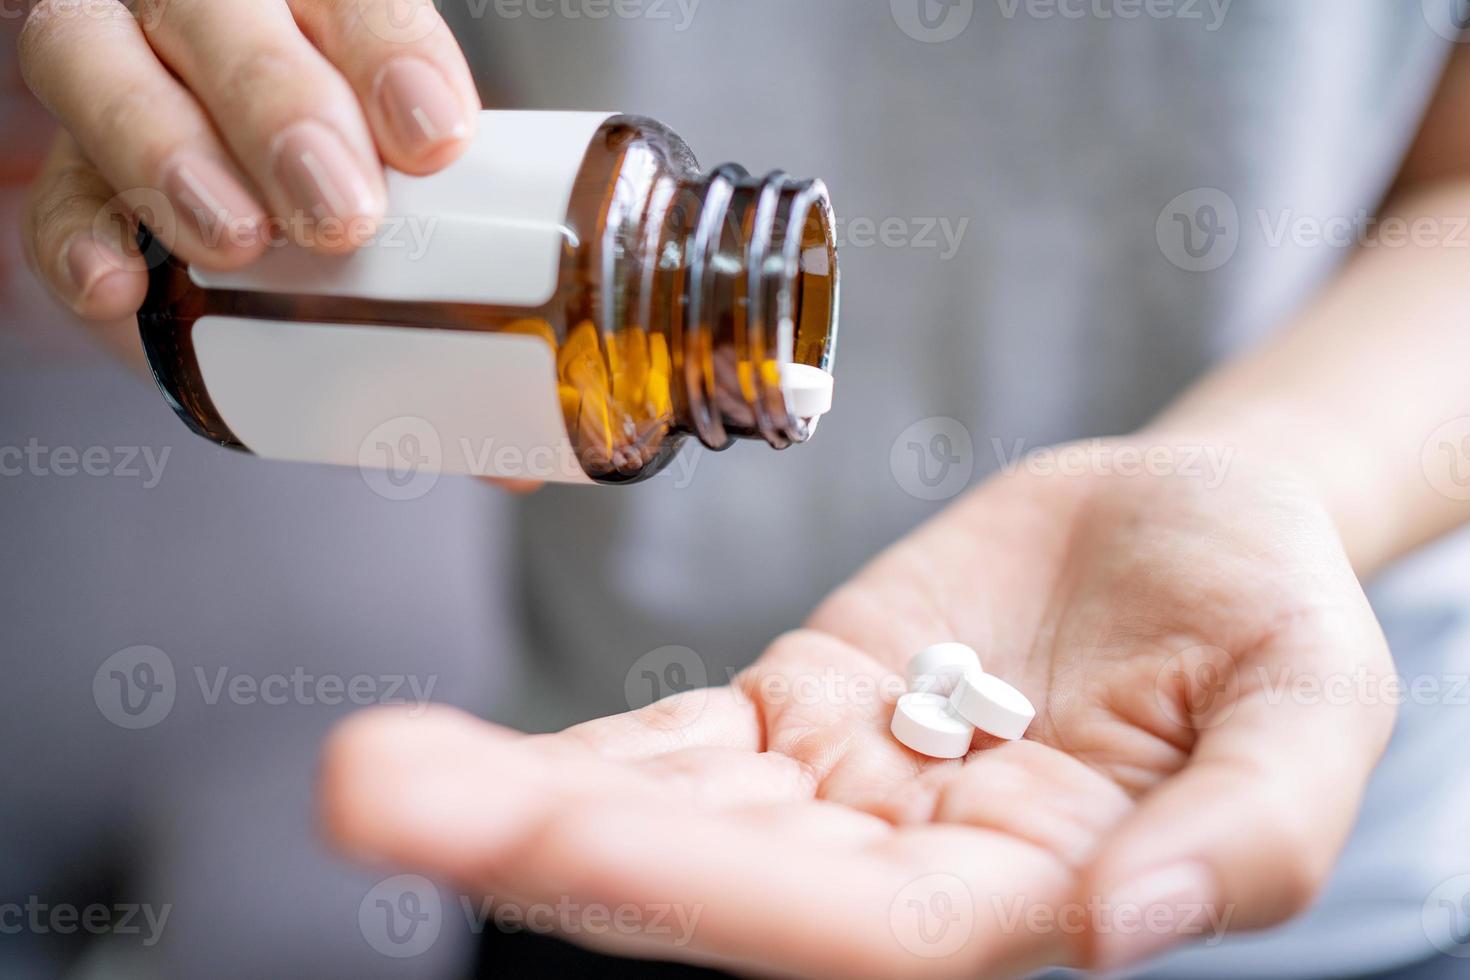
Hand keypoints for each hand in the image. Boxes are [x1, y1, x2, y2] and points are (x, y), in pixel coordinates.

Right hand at [17, 0, 478, 320]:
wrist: (271, 229)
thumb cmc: (360, 181)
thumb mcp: (418, 176)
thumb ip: (452, 210)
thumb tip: (529, 349)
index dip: (387, 50)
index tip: (431, 136)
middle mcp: (204, 8)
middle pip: (213, 7)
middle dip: (277, 104)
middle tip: (338, 209)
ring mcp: (118, 66)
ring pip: (92, 57)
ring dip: (165, 150)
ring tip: (236, 239)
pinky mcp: (69, 164)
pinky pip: (50, 185)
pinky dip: (76, 234)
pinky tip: (119, 282)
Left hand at [319, 436, 1392, 977]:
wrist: (1204, 525)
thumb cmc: (1273, 619)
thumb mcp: (1314, 709)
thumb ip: (1245, 834)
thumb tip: (1118, 929)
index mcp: (1027, 898)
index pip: (852, 932)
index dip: (709, 892)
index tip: (560, 833)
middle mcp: (909, 872)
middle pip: (713, 883)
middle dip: (552, 845)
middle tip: (378, 794)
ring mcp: (844, 793)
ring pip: (671, 813)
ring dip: (522, 793)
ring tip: (372, 768)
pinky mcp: (806, 710)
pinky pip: (681, 745)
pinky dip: (583, 746)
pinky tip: (461, 747)